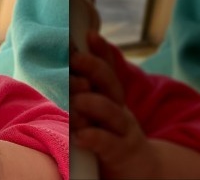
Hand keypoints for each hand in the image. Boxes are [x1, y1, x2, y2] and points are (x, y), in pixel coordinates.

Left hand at [70, 32, 156, 178]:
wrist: (136, 168)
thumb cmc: (106, 132)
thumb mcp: (97, 107)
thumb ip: (83, 87)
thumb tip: (63, 58)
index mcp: (110, 95)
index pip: (106, 68)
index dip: (100, 51)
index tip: (88, 34)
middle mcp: (118, 107)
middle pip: (110, 83)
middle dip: (94, 69)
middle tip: (75, 59)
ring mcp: (121, 129)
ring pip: (111, 112)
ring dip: (93, 103)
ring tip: (76, 100)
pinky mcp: (120, 152)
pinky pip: (108, 143)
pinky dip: (95, 137)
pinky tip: (80, 135)